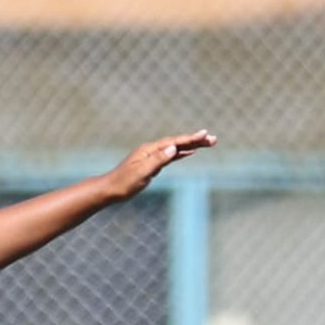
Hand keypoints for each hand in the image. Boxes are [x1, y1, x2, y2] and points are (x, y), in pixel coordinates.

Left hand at [102, 130, 216, 200]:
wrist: (110, 189)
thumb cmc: (124, 183)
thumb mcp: (142, 173)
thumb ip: (157, 160)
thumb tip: (173, 148)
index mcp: (150, 150)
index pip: (174, 142)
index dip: (190, 138)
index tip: (205, 134)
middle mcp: (152, 150)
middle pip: (177, 142)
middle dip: (195, 140)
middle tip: (213, 139)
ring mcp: (152, 155)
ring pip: (176, 148)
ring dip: (191, 145)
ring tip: (207, 143)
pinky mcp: (152, 163)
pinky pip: (171, 155)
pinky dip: (182, 152)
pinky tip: (189, 152)